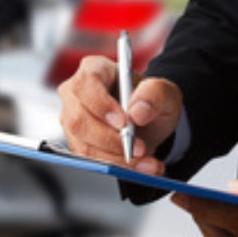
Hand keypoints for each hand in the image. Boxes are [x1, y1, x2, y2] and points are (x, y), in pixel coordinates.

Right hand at [57, 55, 182, 174]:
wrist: (148, 122)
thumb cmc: (150, 100)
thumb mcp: (165, 92)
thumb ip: (155, 94)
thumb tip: (136, 112)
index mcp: (94, 69)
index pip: (86, 85)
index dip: (101, 105)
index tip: (123, 122)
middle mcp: (76, 93)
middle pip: (78, 119)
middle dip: (110, 139)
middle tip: (139, 148)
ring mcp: (72, 119)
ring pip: (84, 145)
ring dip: (117, 158)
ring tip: (147, 161)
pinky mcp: (76, 142)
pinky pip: (90, 160)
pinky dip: (117, 166)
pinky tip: (139, 166)